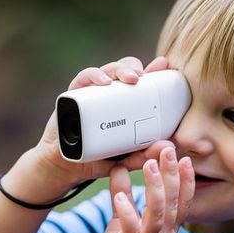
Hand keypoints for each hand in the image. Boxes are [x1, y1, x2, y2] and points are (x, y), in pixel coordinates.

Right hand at [24, 56, 173, 198]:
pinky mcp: (73, 95)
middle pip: (123, 71)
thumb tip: (168, 146)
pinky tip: (104, 82)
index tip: (164, 65)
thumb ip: (145, 154)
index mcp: (122, 104)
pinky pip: (83, 78)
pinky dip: (94, 76)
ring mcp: (90, 93)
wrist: (66, 167)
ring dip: (119, 69)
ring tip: (130, 78)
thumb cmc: (97, 159)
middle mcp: (107, 94)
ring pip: (106, 70)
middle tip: (142, 77)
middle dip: (134, 68)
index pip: (139, 82)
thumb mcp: (126, 158)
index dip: (152, 70)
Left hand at [86, 146, 194, 232]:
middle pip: (172, 202)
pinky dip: (128, 212)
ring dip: (154, 188)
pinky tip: (120, 197)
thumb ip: (123, 193)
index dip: (186, 181)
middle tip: (168, 151)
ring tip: (148, 165)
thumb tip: (119, 167)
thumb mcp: (124, 218)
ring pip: (157, 213)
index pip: (183, 202)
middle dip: (172, 175)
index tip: (184, 159)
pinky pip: (132, 230)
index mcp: (166, 228)